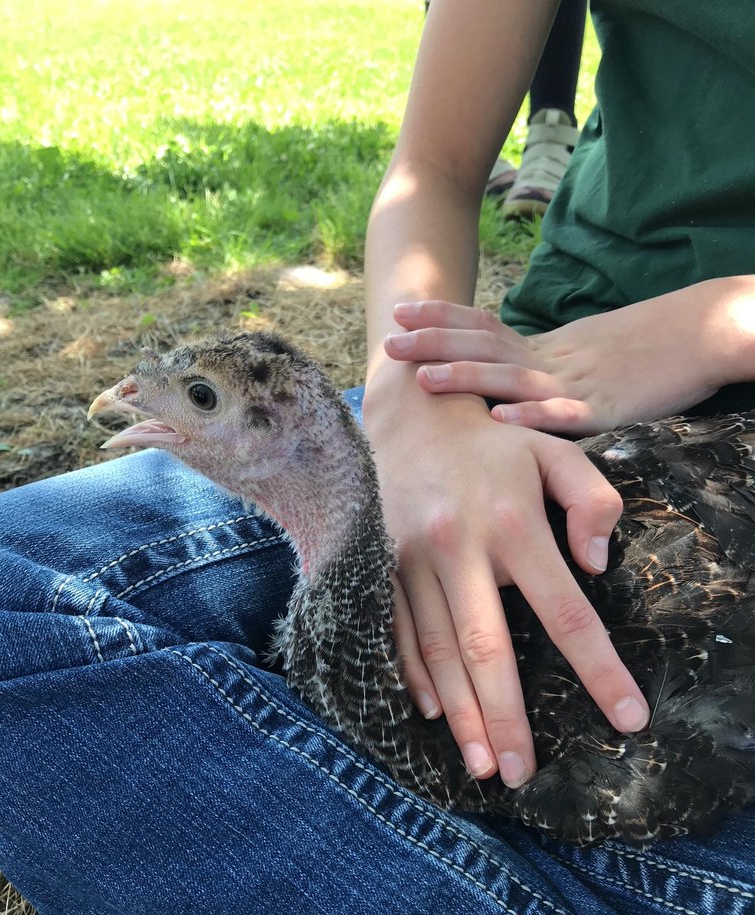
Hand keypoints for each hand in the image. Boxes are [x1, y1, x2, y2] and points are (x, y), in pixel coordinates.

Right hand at [362, 376, 648, 788]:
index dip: (598, 669)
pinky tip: (433, 715)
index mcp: (512, 523)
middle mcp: (458, 548)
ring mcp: (412, 560)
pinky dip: (413, 676)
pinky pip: (395, 631)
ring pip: (436, 651)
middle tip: (523, 774)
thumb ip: (593, 501)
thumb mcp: (556, 448)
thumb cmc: (495, 440)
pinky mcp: (382, 565)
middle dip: (507, 717)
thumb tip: (597, 567)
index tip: (627, 718)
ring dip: (460, 713)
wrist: (412, 414)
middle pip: (486, 649)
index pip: (566, 612)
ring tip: (483, 764)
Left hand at [385, 281, 753, 433]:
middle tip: (389, 341)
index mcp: (545, 345)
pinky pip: (566, 415)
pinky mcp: (607, 409)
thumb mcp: (582, 354)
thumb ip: (542, 366)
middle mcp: (552, 358)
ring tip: (426, 379)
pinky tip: (501, 421)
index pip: (484, 326)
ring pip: (514, 378)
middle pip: (485, 347)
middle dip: (434, 343)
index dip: (441, 318)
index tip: (399, 312)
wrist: (704, 334)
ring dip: (468, 378)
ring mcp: (577, 382)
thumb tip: (501, 381)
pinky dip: (533, 417)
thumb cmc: (644, 348)